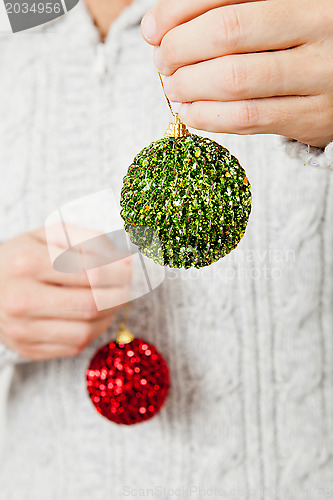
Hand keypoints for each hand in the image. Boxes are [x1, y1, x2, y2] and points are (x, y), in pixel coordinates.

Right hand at [0, 228, 131, 360]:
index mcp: (28, 263)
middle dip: (120, 294)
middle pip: (91, 304)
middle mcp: (22, 300)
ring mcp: (22, 329)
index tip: (129, 267)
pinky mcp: (27, 349)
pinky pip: (75, 346)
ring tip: (113, 299)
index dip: (119, 271)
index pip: (90, 272)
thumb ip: (87, 239)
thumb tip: (124, 257)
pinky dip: (95, 331)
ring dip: (110, 315)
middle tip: (128, 285)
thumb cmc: (23, 257)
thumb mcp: (48, 235)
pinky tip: (97, 315)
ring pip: (86, 330)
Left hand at [142, 0, 332, 147]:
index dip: (179, 10)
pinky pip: (248, 118)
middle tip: (162, 61)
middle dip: (179, 47)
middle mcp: (317, 27)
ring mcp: (318, 75)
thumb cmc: (299, 45)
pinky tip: (190, 112)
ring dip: (190, 85)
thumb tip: (158, 28)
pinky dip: (209, 117)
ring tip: (173, 88)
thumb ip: (230, 12)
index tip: (152, 29)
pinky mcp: (311, 117)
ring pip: (235, 79)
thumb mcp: (276, 14)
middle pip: (228, 32)